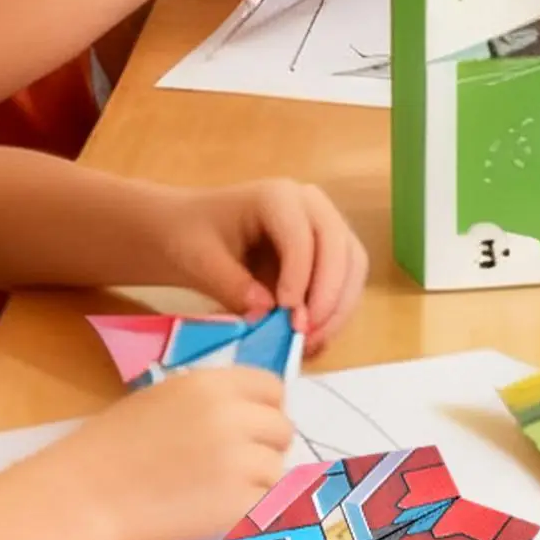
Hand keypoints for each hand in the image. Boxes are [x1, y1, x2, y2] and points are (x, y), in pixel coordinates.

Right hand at [37, 368, 293, 539]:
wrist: (83, 495)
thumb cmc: (111, 446)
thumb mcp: (164, 398)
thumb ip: (212, 399)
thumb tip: (250, 412)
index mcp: (214, 384)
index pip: (273, 388)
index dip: (265, 409)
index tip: (252, 428)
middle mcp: (234, 417)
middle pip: (282, 429)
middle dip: (264, 447)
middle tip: (236, 465)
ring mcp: (239, 461)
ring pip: (276, 469)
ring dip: (256, 481)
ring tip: (217, 491)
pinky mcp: (237, 504)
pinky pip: (267, 504)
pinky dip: (249, 510)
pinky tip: (220, 511)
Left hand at [161, 180, 367, 354]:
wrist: (186, 233)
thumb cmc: (189, 238)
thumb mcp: (198, 261)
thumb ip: (231, 285)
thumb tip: (266, 311)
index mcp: (276, 196)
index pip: (302, 236)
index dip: (300, 276)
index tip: (286, 314)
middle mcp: (310, 206)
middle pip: (340, 248)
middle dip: (329, 295)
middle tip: (304, 334)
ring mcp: (323, 229)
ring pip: (352, 267)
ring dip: (338, 308)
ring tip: (309, 343)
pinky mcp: (327, 255)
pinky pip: (346, 283)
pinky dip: (335, 313)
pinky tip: (313, 340)